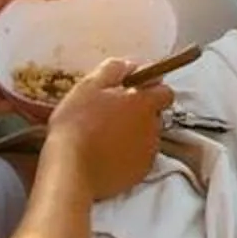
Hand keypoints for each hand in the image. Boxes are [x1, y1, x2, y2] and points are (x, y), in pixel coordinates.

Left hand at [0, 0, 74, 119]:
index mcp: (18, 22)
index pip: (48, 38)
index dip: (67, 48)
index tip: (90, 57)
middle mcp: (7, 46)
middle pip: (36, 68)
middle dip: (54, 80)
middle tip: (78, 91)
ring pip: (17, 88)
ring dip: (33, 99)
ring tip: (55, 109)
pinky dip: (4, 108)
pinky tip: (20, 112)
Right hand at [42, 58, 176, 199]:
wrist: (71, 171)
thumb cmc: (77, 124)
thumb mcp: (89, 86)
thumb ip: (115, 69)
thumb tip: (132, 64)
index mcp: (144, 102)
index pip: (165, 91)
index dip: (150, 90)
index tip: (130, 93)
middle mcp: (153, 126)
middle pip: (154, 114)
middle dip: (139, 113)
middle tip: (111, 116)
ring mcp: (149, 151)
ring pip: (147, 136)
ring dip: (133, 134)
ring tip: (104, 138)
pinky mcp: (141, 172)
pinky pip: (139, 158)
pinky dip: (128, 155)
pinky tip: (106, 156)